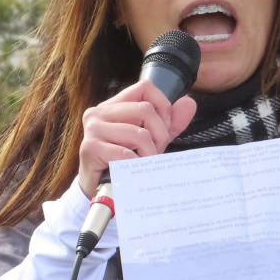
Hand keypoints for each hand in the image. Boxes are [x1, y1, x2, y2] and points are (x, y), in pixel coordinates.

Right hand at [78, 78, 196, 197]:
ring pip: (139, 134)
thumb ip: (169, 123)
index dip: (162, 107)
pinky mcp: (90, 148)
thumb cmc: (123, 163)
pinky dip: (136, 165)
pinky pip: (126, 154)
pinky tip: (133, 172)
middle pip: (145, 110)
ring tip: (144, 164)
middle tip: (155, 152)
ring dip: (149, 154)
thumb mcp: (150, 140)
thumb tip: (189, 103)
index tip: (163, 129)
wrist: (98, 191)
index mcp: (112, 106)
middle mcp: (99, 113)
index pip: (145, 88)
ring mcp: (93, 129)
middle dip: (159, 134)